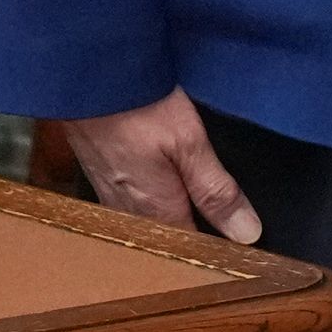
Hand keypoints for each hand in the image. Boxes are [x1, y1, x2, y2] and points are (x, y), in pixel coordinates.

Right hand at [66, 87, 261, 241]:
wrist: (85, 79)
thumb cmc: (136, 105)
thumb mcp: (188, 142)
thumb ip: (215, 190)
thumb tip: (245, 232)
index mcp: (157, 215)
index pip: (195, 252)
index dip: (222, 249)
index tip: (245, 240)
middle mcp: (131, 216)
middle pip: (172, 238)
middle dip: (199, 232)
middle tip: (228, 216)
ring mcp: (112, 200)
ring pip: (153, 222)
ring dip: (175, 214)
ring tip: (197, 196)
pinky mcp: (102, 181)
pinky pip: (134, 205)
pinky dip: (153, 199)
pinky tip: (163, 182)